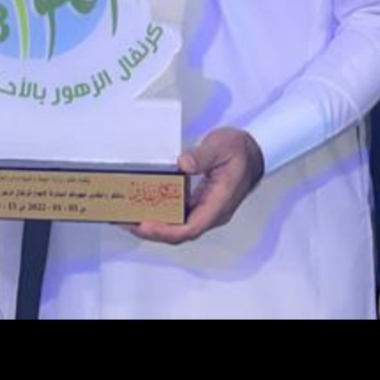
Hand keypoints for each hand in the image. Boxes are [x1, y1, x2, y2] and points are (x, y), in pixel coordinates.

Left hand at [130, 128, 264, 245]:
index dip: (167, 230)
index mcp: (218, 204)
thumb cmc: (238, 150)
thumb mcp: (221, 147)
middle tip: (126, 222)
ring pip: (177, 226)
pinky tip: (143, 205)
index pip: (191, 227)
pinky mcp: (199, 203)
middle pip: (180, 232)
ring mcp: (205, 209)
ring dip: (153, 225)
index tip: (145, 225)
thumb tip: (182, 165)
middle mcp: (211, 213)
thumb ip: (202, 156)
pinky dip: (160, 213)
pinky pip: (178, 214)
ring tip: (128, 216)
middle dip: (152, 231)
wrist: (253, 151)